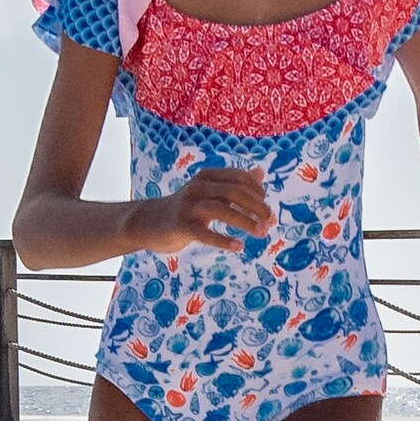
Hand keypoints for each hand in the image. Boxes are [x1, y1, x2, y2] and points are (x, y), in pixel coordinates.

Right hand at [143, 170, 276, 256]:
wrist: (148, 222)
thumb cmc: (185, 208)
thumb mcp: (209, 192)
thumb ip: (234, 183)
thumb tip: (260, 173)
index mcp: (207, 177)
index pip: (239, 178)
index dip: (258, 192)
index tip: (267, 209)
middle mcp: (197, 187)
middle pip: (233, 192)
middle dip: (256, 206)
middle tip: (270, 222)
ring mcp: (188, 206)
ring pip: (221, 209)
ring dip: (246, 221)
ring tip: (262, 233)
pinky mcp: (180, 226)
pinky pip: (204, 233)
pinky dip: (223, 240)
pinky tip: (238, 247)